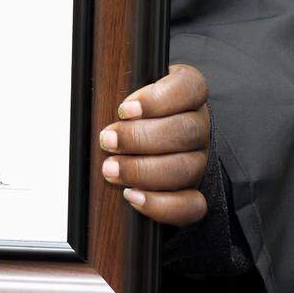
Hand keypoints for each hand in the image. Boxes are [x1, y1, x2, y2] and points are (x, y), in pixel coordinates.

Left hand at [99, 64, 209, 225]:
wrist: (143, 147)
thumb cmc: (131, 118)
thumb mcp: (127, 99)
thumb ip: (118, 95)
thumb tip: (95, 107)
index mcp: (187, 96)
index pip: (190, 87)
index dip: (158, 99)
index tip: (125, 109)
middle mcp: (197, 127)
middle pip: (185, 131)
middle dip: (139, 138)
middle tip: (107, 141)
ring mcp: (198, 160)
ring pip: (185, 168)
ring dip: (142, 171)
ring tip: (110, 169)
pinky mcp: (194, 192)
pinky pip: (191, 205)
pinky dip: (160, 204)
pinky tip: (131, 195)